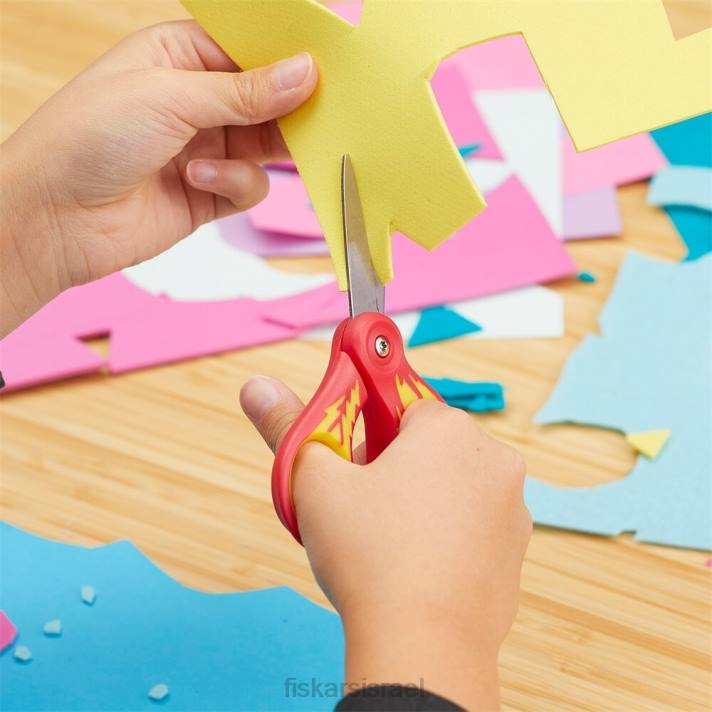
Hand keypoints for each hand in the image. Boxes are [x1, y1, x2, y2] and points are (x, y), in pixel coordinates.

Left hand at [0, 20, 316, 336]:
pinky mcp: (210, 192)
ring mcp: (206, 148)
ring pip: (268, 145)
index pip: (251, 48)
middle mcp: (197, 101)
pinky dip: (235, 184)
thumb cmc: (88, 137)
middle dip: (290, 108)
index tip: (326, 66)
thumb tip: (305, 72)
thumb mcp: (170, 98)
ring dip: (259, 151)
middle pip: (268, 98)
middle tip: (320, 113)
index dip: (288, 56)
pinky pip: (251, 185)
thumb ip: (244, 91)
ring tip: (231, 153)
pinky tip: (199, 179)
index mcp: (181, 57)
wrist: (56, 217)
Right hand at [240, 376, 530, 710]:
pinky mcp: (516, 551)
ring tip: (390, 544)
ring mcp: (513, 507)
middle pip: (431, 447)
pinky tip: (418, 566)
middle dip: (397, 468)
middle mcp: (493, 459)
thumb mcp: (314, 482)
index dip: (371, 438)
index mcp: (448, 429)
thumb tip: (256, 384)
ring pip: (453, 486)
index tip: (354, 468)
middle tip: (365, 509)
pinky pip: (474, 526)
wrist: (423, 646)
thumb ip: (286, 424)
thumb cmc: (369, 555)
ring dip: (424, 501)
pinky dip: (448, 536)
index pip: (402, 408)